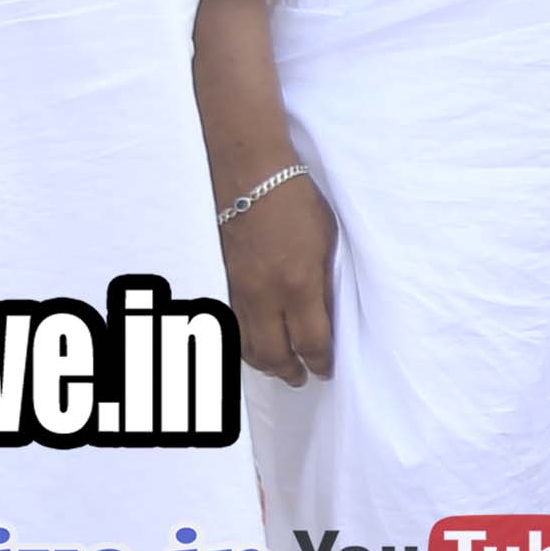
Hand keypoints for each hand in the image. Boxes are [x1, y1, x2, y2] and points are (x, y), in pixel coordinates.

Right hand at [223, 169, 338, 385]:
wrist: (250, 173)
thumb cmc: (296, 200)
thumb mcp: (326, 241)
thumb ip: (323, 283)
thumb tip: (324, 316)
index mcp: (298, 283)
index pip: (311, 342)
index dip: (321, 362)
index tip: (327, 368)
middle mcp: (265, 294)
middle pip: (274, 354)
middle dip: (290, 371)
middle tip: (303, 377)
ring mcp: (238, 289)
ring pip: (246, 345)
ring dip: (265, 362)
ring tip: (280, 367)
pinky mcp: (222, 281)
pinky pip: (231, 325)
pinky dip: (244, 342)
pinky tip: (256, 344)